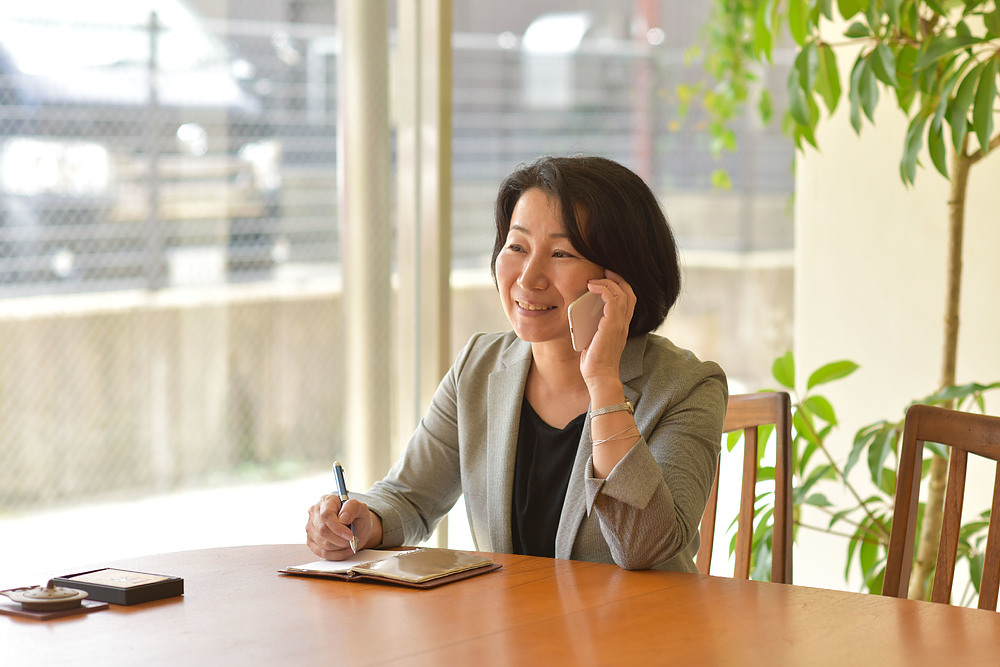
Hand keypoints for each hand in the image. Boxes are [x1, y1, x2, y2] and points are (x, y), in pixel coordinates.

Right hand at [305, 494, 381, 559]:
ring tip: (350, 544)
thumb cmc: (358, 517)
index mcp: (326, 500)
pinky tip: (345, 550)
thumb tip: (342, 518)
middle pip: (322, 530)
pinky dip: (336, 555)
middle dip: (340, 539)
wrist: (357, 528)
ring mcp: (311, 527)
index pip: (326, 515)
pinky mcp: (311, 541)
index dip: (338, 527)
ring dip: (339, 547)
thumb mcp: (361, 508)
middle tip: (352, 540)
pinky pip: (322, 553)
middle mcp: (315, 512)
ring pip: (322, 543)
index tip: (350, 535)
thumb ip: (353, 507)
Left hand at [579, 269, 635, 386]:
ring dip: (608, 281)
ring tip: (594, 279)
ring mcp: (619, 323)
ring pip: (622, 292)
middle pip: (629, 292)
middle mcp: (624, 323)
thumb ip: (593, 324)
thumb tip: (580, 312)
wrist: (599, 376)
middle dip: (617, 278)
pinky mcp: (611, 325)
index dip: (620, 285)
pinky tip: (592, 287)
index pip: (629, 299)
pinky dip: (603, 288)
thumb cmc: (595, 361)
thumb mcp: (594, 338)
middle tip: (603, 271)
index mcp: (621, 325)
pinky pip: (612, 299)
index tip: (606, 277)